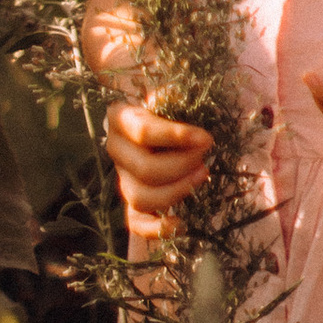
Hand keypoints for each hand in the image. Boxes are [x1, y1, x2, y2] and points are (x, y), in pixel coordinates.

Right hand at [105, 95, 213, 244]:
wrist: (156, 120)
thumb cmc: (167, 106)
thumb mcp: (168, 94)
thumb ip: (171, 96)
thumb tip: (174, 97)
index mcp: (120, 118)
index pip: (144, 132)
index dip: (177, 137)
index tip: (207, 139)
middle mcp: (116, 150)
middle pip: (145, 169)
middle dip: (182, 166)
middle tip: (206, 158)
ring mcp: (122, 178)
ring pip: (141, 197)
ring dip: (176, 192)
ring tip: (202, 177)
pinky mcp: (131, 202)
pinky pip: (136, 223)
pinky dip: (157, 228)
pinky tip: (181, 223)